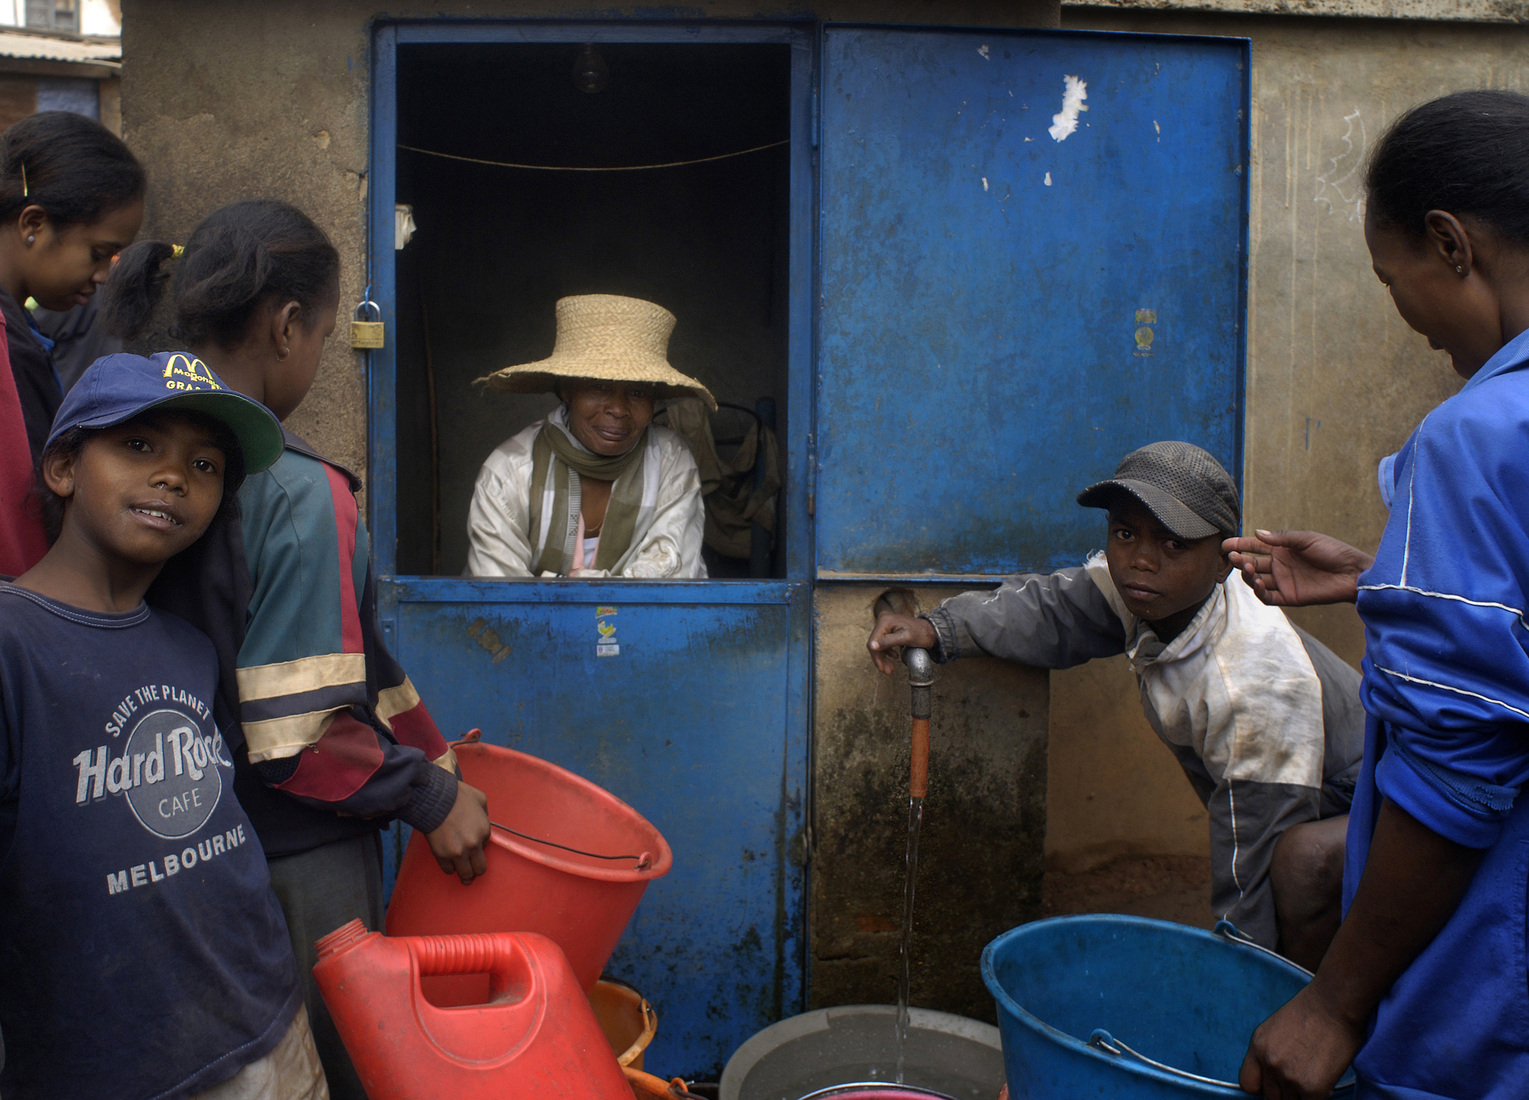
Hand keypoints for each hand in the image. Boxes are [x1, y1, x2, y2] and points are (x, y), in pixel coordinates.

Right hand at [425, 781, 490, 883]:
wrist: (434, 799)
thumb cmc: (458, 796)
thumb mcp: (480, 799)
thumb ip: (485, 813)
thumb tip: (482, 820)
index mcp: (484, 832)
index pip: (485, 848)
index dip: (479, 846)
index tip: (473, 844)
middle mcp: (472, 845)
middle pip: (479, 869)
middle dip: (476, 870)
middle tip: (473, 870)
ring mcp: (457, 852)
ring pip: (465, 875)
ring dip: (464, 874)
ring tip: (464, 875)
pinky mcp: (441, 855)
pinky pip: (448, 870)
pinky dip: (449, 868)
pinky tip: (450, 864)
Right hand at [867, 612, 936, 675]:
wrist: (931, 631)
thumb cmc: (921, 633)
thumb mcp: (905, 638)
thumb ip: (887, 641)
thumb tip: (871, 646)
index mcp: (885, 621)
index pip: (873, 641)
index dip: (876, 656)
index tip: (882, 668)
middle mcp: (883, 621)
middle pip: (875, 644)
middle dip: (880, 659)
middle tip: (887, 671)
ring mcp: (886, 625)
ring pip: (879, 645)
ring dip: (884, 658)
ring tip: (890, 668)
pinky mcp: (890, 630)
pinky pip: (884, 643)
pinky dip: (888, 653)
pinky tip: (894, 657)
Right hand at [1222, 530, 1373, 606]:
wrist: (1353, 573)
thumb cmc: (1334, 552)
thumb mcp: (1307, 539)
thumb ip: (1282, 538)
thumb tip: (1256, 533)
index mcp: (1282, 549)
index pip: (1255, 546)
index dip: (1240, 544)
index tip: (1226, 544)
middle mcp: (1280, 565)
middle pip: (1252, 563)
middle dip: (1239, 560)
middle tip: (1233, 557)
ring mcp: (1283, 582)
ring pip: (1256, 580)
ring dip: (1247, 575)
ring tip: (1246, 568)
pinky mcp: (1289, 597)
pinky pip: (1267, 597)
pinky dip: (1259, 591)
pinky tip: (1258, 583)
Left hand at [1239, 983, 1364, 1098]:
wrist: (1335, 1006)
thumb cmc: (1311, 1013)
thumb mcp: (1275, 1029)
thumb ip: (1269, 1053)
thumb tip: (1272, 1078)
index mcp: (1258, 1047)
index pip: (1248, 1084)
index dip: (1262, 1088)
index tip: (1273, 1086)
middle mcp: (1270, 1064)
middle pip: (1271, 1097)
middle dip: (1285, 1092)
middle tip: (1299, 1078)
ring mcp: (1290, 1077)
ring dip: (1302, 1095)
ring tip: (1314, 1073)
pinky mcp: (1313, 1089)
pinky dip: (1319, 1096)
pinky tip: (1325, 1078)